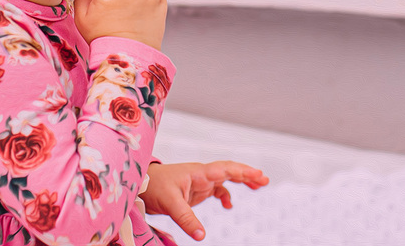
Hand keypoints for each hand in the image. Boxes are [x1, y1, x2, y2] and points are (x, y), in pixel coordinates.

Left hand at [139, 161, 268, 241]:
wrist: (140, 185)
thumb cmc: (153, 187)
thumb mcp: (170, 203)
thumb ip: (186, 219)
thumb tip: (202, 235)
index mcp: (198, 172)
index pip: (225, 169)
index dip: (242, 171)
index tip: (258, 174)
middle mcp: (202, 174)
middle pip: (229, 170)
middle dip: (247, 173)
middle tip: (264, 179)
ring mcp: (199, 181)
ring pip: (225, 179)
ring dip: (241, 181)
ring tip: (259, 186)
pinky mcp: (196, 190)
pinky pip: (216, 190)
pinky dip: (225, 195)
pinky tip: (229, 205)